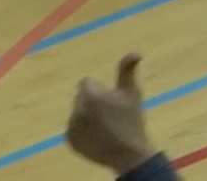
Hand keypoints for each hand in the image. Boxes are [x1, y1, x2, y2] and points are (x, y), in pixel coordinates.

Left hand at [66, 54, 155, 174]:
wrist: (128, 154)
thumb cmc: (132, 120)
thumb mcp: (132, 93)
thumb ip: (128, 70)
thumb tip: (136, 52)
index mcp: (90, 95)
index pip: (86, 83)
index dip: (100, 90)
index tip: (111, 101)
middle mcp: (77, 109)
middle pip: (81, 98)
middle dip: (92, 102)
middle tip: (109, 115)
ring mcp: (72, 126)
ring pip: (77, 113)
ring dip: (87, 116)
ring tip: (104, 127)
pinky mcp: (70, 140)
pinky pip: (74, 129)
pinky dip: (82, 131)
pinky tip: (97, 137)